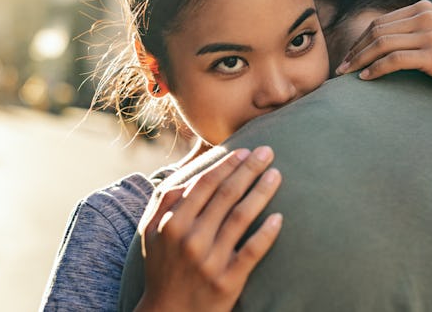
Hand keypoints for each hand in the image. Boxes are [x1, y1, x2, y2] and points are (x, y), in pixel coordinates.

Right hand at [136, 146, 281, 311]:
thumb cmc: (163, 267)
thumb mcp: (151, 233)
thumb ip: (165, 200)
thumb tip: (190, 172)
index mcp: (173, 224)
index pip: (206, 184)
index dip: (228, 164)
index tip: (245, 150)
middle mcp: (191, 239)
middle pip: (227, 195)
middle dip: (249, 169)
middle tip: (267, 151)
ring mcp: (211, 261)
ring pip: (242, 217)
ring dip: (262, 192)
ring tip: (276, 174)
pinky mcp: (229, 281)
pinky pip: (252, 251)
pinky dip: (267, 233)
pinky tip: (280, 217)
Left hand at [336, 0, 431, 100]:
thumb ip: (410, 34)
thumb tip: (374, 46)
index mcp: (423, 8)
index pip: (379, 23)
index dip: (359, 41)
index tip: (347, 58)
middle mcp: (426, 16)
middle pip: (376, 31)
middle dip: (355, 50)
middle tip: (340, 69)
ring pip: (381, 44)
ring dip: (359, 60)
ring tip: (347, 75)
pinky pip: (394, 60)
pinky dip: (376, 69)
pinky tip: (366, 79)